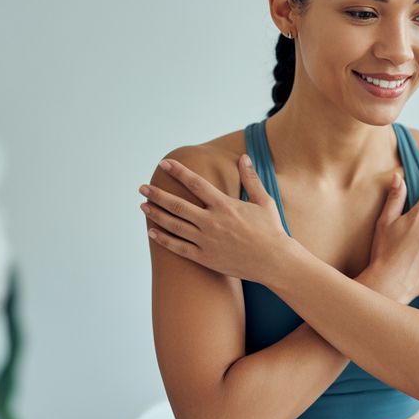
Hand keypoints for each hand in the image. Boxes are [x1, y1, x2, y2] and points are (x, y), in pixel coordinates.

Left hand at [140, 155, 289, 281]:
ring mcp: (207, 241)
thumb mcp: (264, 201)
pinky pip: (179, 248)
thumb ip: (251, 179)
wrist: (275, 261)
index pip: (196, 183)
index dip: (178, 172)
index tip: (165, 163)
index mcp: (225, 206)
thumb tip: (244, 157)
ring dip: (156, 214)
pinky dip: (164, 239)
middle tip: (142, 187)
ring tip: (143, 206)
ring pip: (174, 225)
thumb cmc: (271, 230)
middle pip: (178, 205)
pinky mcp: (206, 258)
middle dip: (158, 195)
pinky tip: (153, 231)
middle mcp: (212, 222)